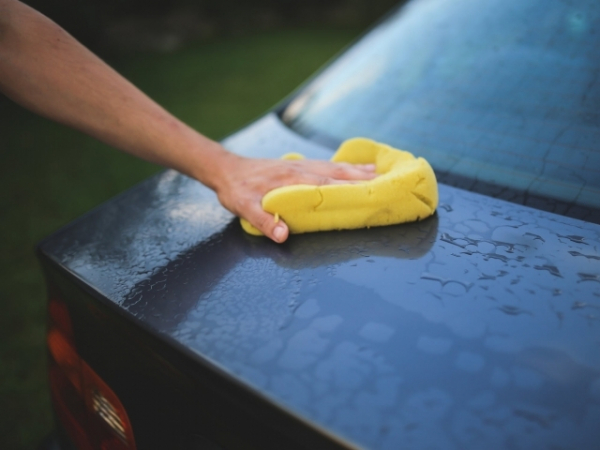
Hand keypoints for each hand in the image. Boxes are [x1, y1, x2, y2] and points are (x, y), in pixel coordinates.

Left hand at [213, 153, 376, 242]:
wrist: (226, 169)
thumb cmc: (236, 190)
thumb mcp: (244, 207)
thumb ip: (264, 220)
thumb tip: (284, 236)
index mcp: (291, 180)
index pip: (326, 184)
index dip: (349, 188)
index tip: (370, 192)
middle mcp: (300, 169)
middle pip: (336, 173)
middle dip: (362, 178)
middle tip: (386, 183)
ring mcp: (301, 165)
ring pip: (334, 166)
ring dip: (356, 170)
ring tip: (379, 172)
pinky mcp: (298, 165)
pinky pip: (326, 164)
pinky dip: (343, 166)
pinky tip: (353, 168)